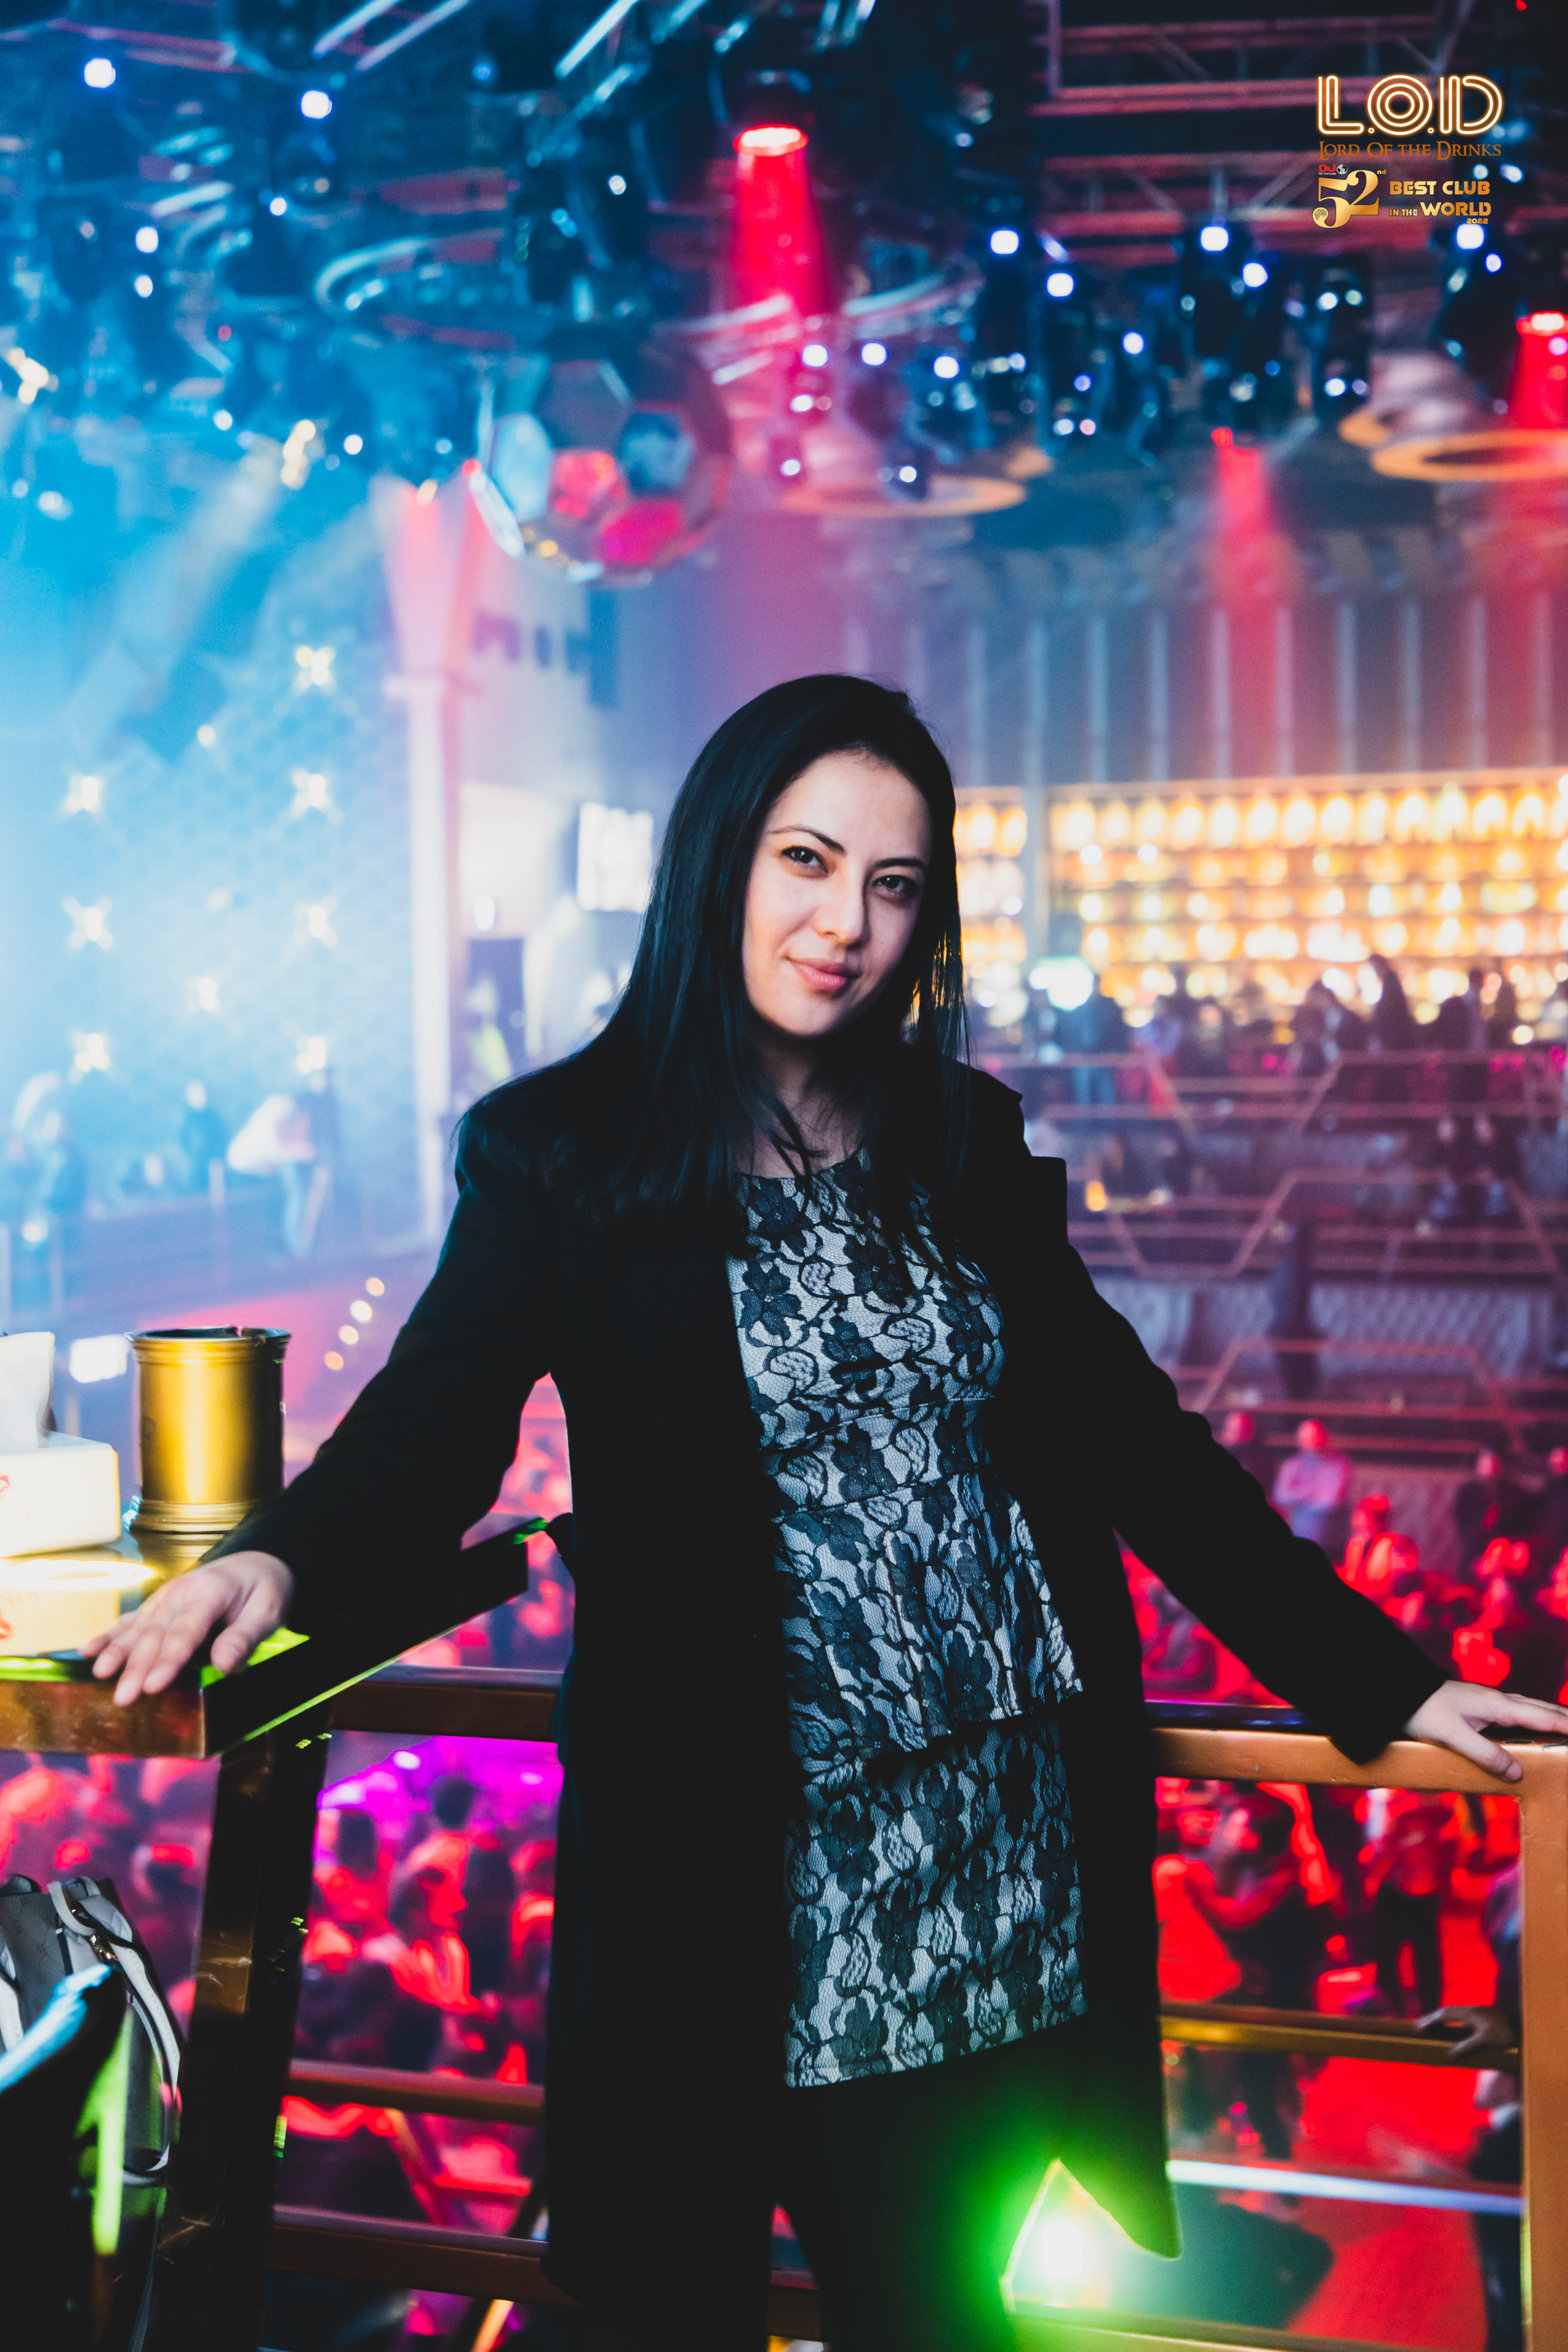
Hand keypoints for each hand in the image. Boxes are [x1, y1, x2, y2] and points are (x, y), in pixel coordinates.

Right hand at [81, 1551, 294, 1704]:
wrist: (256, 1562)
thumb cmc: (264, 1590)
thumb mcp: (268, 1611)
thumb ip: (245, 1638)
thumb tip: (224, 1667)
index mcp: (211, 1592)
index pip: (187, 1631)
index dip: (169, 1660)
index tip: (152, 1686)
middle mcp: (182, 1593)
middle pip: (157, 1634)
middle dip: (137, 1667)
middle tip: (123, 1698)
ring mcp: (166, 1597)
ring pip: (138, 1627)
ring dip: (116, 1652)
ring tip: (99, 1674)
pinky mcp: (158, 1605)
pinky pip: (131, 1620)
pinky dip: (109, 1635)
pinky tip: (86, 1650)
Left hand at [1400, 1680, 1567, 1781]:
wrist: (1401, 1693)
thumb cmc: (1425, 1713)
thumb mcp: (1453, 1736)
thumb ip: (1485, 1754)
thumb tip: (1518, 1774)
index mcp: (1498, 1705)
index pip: (1543, 1717)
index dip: (1566, 1726)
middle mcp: (1499, 1700)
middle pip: (1543, 1709)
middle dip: (1566, 1719)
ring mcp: (1491, 1701)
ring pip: (1531, 1708)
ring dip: (1552, 1716)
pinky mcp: (1482, 1706)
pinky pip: (1517, 1711)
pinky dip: (1535, 1717)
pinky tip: (1534, 1723)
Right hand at [1417, 2003, 1516, 2062]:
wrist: (1523, 2029)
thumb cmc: (1504, 2034)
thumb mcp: (1485, 2041)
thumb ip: (1467, 2047)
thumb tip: (1449, 2054)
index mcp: (1470, 2013)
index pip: (1445, 2014)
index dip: (1431, 2021)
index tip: (1419, 2027)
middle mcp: (1472, 2011)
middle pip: (1448, 2012)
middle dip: (1434, 2018)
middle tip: (1421, 2025)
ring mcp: (1478, 2014)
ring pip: (1456, 2015)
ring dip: (1444, 2021)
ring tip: (1434, 2028)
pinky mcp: (1484, 2020)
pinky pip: (1463, 2021)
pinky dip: (1454, 2025)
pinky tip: (1454, 2033)